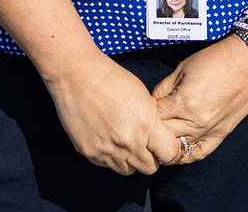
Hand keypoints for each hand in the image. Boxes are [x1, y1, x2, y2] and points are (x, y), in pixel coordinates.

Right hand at [42, 53, 182, 173]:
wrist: (77, 76)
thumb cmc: (112, 79)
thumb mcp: (144, 97)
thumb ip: (153, 121)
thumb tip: (159, 137)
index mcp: (146, 125)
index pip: (170, 154)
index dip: (170, 150)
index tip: (165, 145)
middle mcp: (128, 143)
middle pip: (150, 167)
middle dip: (151, 157)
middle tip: (144, 142)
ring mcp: (108, 151)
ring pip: (128, 170)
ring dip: (130, 159)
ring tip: (124, 139)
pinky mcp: (90, 153)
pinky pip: (108, 165)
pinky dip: (111, 156)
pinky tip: (107, 137)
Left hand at [152, 36, 247, 163]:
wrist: (247, 63)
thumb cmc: (215, 61)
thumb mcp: (182, 69)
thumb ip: (163, 89)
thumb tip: (151, 103)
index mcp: (183, 103)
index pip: (153, 117)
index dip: (144, 111)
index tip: (142, 107)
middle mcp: (195, 122)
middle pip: (162, 136)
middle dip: (152, 128)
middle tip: (147, 122)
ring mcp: (208, 131)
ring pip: (177, 148)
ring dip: (166, 142)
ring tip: (158, 135)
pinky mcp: (220, 135)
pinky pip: (198, 153)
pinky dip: (185, 155)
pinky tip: (176, 149)